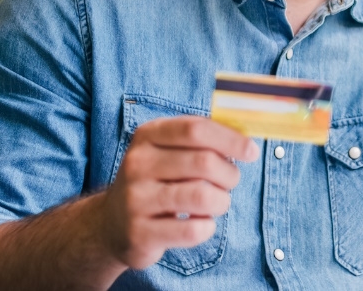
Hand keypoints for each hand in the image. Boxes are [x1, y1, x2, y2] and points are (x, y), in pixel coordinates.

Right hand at [95, 116, 259, 269]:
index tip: (251, 151)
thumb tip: (245, 143)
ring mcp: (136, 199)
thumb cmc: (156, 181)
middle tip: (229, 183)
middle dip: (229, 174)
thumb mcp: (167, 151)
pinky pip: (193, 229)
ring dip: (221, 201)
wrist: (111, 223)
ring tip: (217, 203)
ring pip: (202, 196)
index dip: (230, 139)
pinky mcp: (140, 233)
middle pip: (204, 162)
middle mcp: (137, 163)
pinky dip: (207, 227)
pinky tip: (200, 223)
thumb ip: (202, 141)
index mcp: (148, 136)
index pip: (195, 129)